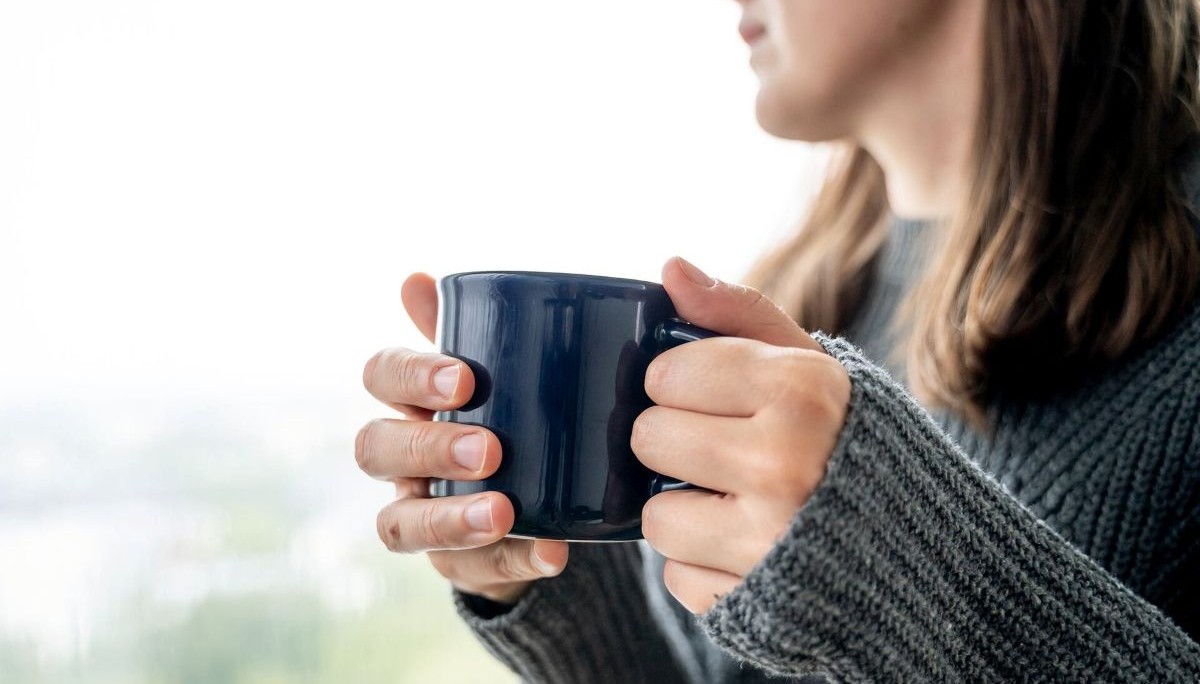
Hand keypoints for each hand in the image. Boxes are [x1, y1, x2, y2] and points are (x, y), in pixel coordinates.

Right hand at [358, 273, 568, 603]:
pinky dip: (512, 563)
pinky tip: (553, 553)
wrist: (547, 490)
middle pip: (375, 449)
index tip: (465, 379)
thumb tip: (413, 278)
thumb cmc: (517, 408)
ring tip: (505, 513)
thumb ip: (474, 324)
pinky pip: (470, 572)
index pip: (381, 375)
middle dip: (427, 448)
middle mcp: (402, 458)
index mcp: (412, 398)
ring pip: (399, 524)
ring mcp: (422, 513)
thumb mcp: (505, 366)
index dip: (410, 377)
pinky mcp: (457, 564)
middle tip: (489, 449)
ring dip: (450, 519)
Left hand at [632, 257, 850, 614]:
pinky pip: (676, 575)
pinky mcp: (754, 602)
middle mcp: (784, 462)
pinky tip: (749, 548)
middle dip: (676, 443)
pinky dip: (704, 564)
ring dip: (685, 510)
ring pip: (656, 515)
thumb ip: (739, 314)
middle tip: (723, 451)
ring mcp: (768, 539)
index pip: (667, 373)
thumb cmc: (853, 444)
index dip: (681, 383)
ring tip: (738, 504)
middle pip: (650, 438)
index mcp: (801, 391)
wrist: (929, 555)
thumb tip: (669, 268)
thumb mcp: (814, 365)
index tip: (712, 395)